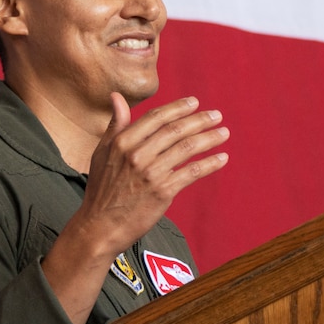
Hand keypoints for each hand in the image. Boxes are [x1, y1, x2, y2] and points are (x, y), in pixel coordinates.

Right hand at [76, 92, 228, 255]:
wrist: (100, 227)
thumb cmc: (101, 190)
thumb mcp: (101, 153)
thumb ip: (115, 125)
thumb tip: (117, 97)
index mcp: (122, 142)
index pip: (156, 117)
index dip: (178, 108)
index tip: (194, 102)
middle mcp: (137, 155)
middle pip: (175, 130)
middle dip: (199, 120)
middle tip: (216, 115)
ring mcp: (151, 173)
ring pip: (187, 148)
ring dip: (209, 138)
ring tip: (223, 133)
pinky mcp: (163, 191)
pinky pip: (191, 172)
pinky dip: (209, 164)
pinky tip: (221, 158)